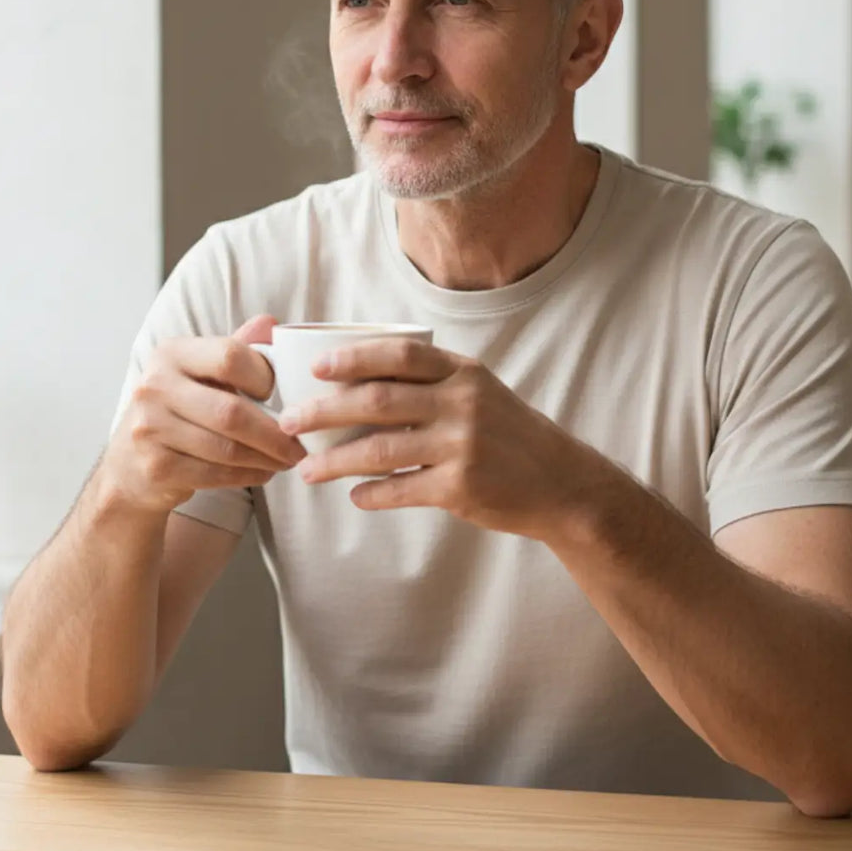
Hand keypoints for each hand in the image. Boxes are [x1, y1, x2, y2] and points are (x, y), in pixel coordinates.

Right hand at [102, 314, 306, 514]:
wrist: (130, 461)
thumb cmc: (180, 407)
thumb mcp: (202, 370)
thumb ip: (236, 348)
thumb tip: (270, 323)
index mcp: (172, 353)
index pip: (230, 356)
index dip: (265, 376)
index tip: (283, 395)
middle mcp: (154, 386)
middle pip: (231, 411)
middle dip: (275, 432)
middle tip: (300, 443)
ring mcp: (150, 429)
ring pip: (227, 448)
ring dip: (267, 458)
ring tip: (289, 459)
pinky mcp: (155, 467)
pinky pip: (215, 474)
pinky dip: (248, 475)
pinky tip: (264, 472)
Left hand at [280, 338, 622, 541]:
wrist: (562, 484)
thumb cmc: (510, 435)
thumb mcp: (480, 392)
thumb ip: (433, 383)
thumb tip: (359, 384)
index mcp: (464, 372)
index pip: (400, 354)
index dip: (354, 357)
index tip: (316, 367)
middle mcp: (463, 403)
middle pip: (378, 399)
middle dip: (325, 410)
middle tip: (290, 421)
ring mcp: (463, 445)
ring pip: (381, 448)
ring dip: (336, 460)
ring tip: (306, 469)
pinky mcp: (462, 487)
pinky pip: (402, 489)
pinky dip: (373, 494)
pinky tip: (354, 496)